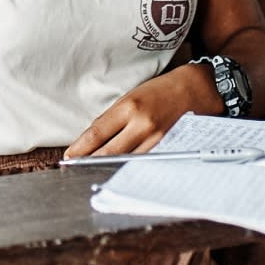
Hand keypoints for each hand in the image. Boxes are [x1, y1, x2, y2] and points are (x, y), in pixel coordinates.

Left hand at [64, 64, 220, 158]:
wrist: (196, 89)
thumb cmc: (160, 91)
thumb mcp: (132, 97)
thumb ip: (114, 119)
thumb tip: (93, 140)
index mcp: (129, 107)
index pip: (97, 133)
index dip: (80, 148)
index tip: (68, 157)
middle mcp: (142, 124)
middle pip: (108, 152)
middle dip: (88, 162)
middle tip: (74, 169)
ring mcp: (157, 139)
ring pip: (125, 161)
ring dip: (107, 168)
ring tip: (92, 174)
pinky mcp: (168, 149)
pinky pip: (143, 164)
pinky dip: (129, 169)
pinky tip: (119, 173)